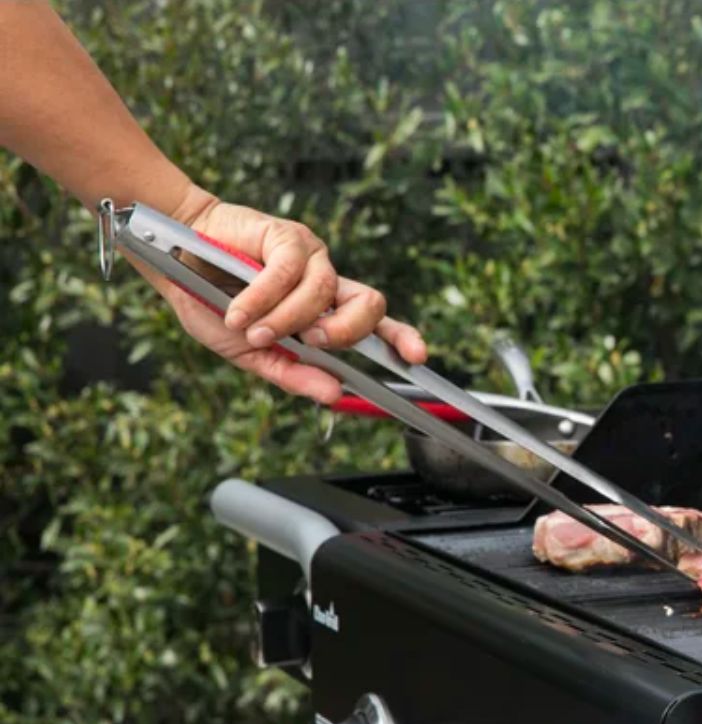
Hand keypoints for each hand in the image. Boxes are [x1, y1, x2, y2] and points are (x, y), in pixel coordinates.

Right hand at [137, 185, 427, 403]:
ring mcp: (311, 257)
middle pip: (369, 305)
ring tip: (254, 331)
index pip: (377, 326)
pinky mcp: (287, 235)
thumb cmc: (212, 303)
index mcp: (326, 312)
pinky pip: (289, 271)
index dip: (402, 338)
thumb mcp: (249, 353)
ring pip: (325, 292)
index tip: (416, 356)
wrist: (171, 261)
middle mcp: (326, 283)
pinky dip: (263, 298)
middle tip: (313, 342)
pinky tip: (239, 312)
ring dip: (288, 320)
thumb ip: (291, 374)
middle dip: (346, 331)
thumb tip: (333, 396)